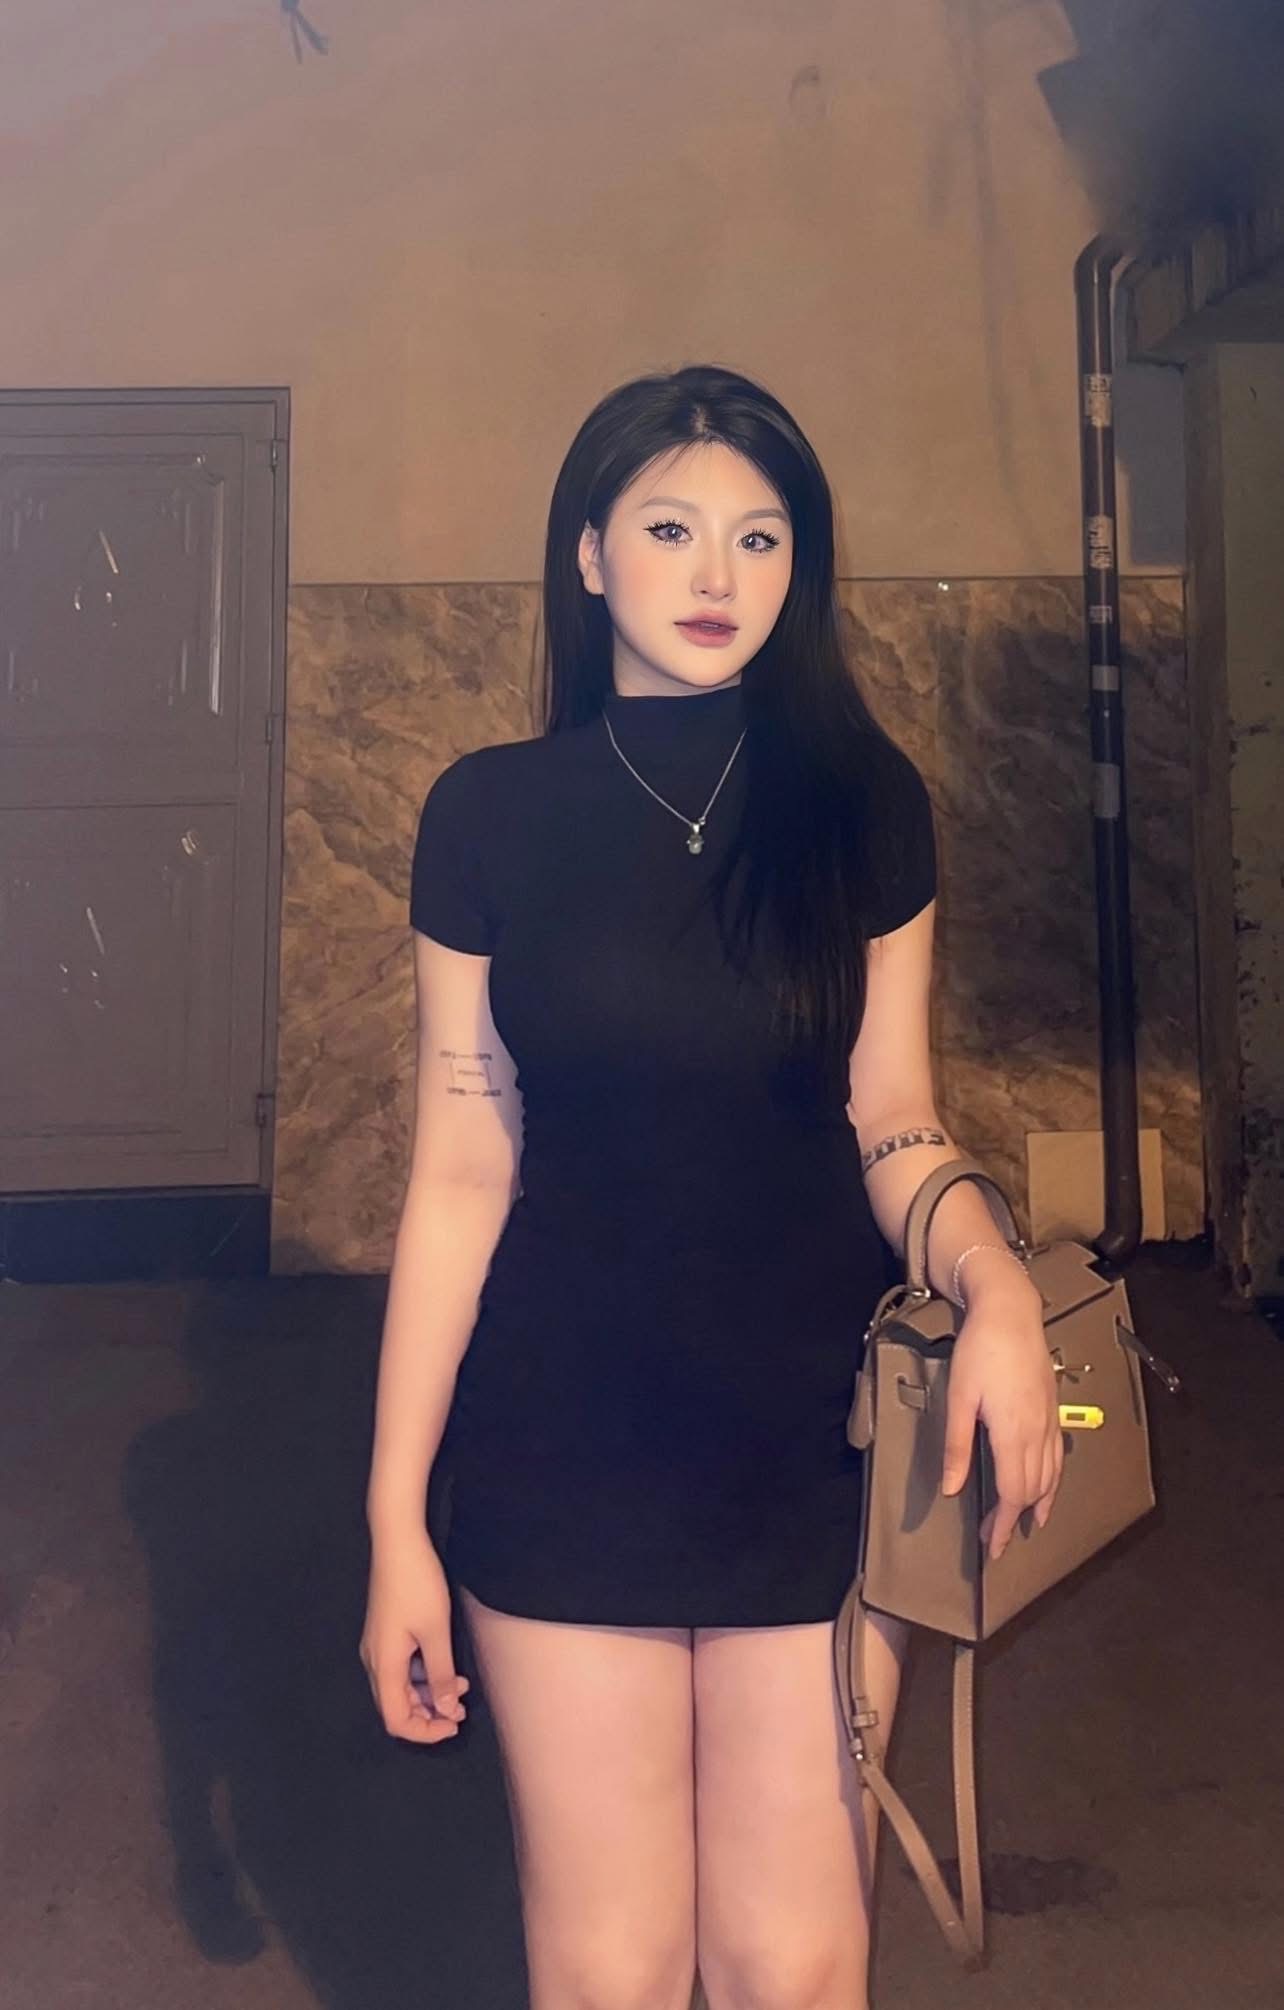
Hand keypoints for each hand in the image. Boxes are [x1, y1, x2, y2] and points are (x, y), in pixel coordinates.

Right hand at [359, 1527, 470, 1744]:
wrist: (398, 1542)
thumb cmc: (417, 1584)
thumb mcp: (436, 1631)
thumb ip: (441, 1674)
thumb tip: (447, 1710)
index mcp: (384, 1665)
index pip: (395, 1720)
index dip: (424, 1731)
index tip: (452, 1724)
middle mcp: (375, 1661)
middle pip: (396, 1706)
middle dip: (429, 1715)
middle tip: (461, 1710)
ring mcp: (378, 1646)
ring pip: (400, 1688)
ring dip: (429, 1694)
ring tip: (461, 1689)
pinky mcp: (385, 1634)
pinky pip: (402, 1669)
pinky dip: (423, 1676)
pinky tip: (448, 1667)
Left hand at [940, 1280, 1062, 1559]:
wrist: (1009, 1312)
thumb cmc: (980, 1351)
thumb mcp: (958, 1398)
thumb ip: (956, 1446)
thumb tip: (951, 1489)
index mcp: (1013, 1433)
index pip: (1013, 1494)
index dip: (1004, 1525)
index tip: (994, 1547)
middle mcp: (1037, 1433)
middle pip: (1032, 1490)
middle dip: (1015, 1519)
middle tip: (998, 1539)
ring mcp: (1049, 1421)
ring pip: (1050, 1476)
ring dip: (1037, 1504)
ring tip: (1026, 1524)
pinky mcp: (1052, 1410)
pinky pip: (1058, 1457)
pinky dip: (1052, 1481)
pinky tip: (1046, 1487)